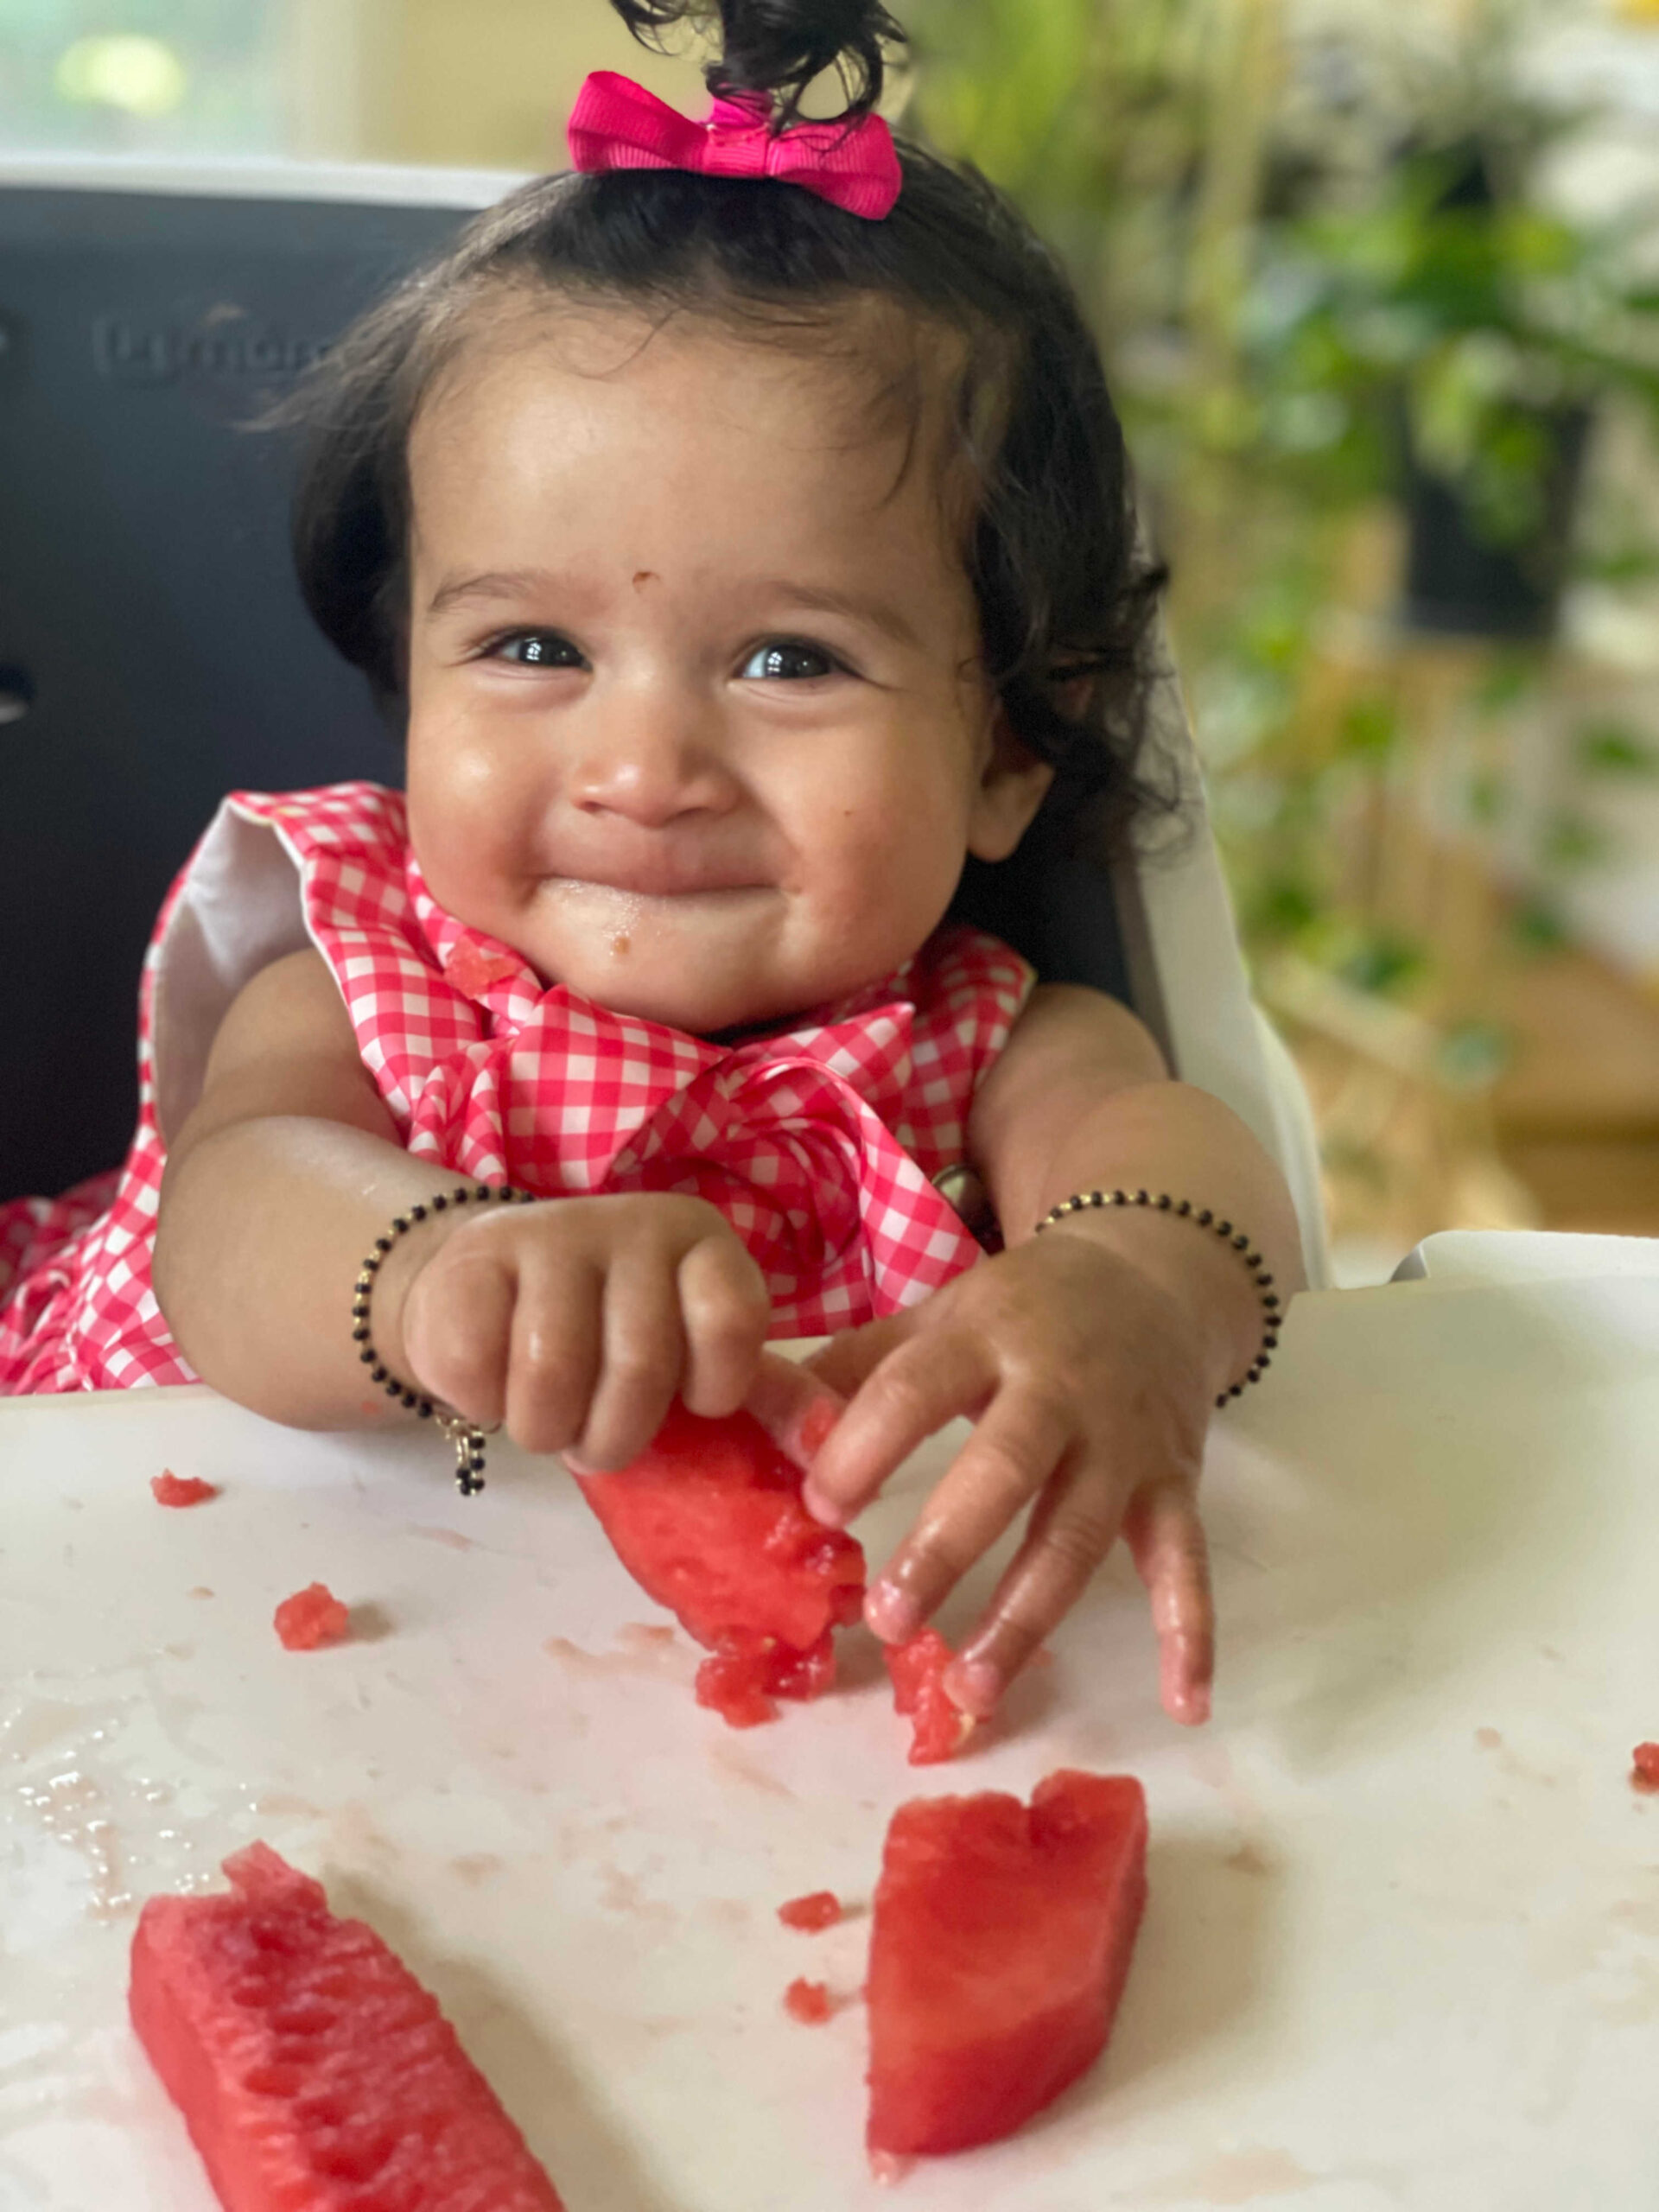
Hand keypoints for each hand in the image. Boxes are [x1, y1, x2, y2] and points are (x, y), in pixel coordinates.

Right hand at [395, 1193, 774, 1468]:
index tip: (687, 1405)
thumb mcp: (693, 1357)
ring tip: (546, 1420)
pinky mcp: (474, 1258)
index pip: (731, 1322)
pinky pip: (478, 1369)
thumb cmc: (606, 1336)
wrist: (486, 1291)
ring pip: (554, 1374)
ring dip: (545, 1430)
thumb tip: (830, 1443)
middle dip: (612, 1438)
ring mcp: (552, 1233)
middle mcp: (636, 1223)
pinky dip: (482, 1404)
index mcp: (706, 1246)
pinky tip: (492, 1381)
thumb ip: (764, 1397)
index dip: (709, 1389)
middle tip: (595, 1438)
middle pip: (640, 1367)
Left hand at [797, 1221, 1217, 1725]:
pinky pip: (1184, 1562)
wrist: (1152, 1277)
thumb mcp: (940, 1312)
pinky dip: (1191, 1632)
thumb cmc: (1021, 1310)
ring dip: (1026, 1618)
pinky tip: (1183, 1701)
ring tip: (969, 1689)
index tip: (819, 1512)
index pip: (916, 1389)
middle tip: (888, 1621)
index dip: (864, 1448)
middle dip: (946, 1549)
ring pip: (1077, 1535)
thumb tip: (764, 1425)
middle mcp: (1060, 1388)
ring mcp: (1123, 1441)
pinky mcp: (1175, 1482)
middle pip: (1004, 1470)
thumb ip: (857, 1366)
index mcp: (986, 1336)